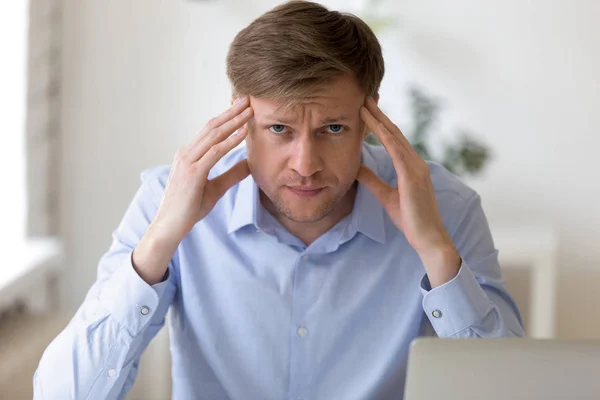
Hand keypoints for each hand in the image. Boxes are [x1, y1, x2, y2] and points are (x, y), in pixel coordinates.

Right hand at [152, 96, 253, 242]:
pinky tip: (243, 132)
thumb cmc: (189, 208)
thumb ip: (231, 174)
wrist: (170, 226)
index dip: (226, 117)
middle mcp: (186, 153)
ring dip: (233, 121)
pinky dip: (229, 141)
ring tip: (249, 110)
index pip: (210, 130)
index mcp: (189, 155)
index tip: (241, 107)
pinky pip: (214, 152)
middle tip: (247, 98)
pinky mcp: (193, 173)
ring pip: (214, 135)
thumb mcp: (216, 188)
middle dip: (231, 112)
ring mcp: (188, 161)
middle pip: (212, 126)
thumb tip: (249, 164)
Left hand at [357, 97, 459, 286]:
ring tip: (364, 105)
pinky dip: (385, 136)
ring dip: (379, 120)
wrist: (428, 238)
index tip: (365, 110)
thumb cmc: (410, 220)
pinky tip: (374, 125)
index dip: (379, 124)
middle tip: (364, 97)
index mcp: (410, 167)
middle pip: (394, 133)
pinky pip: (397, 151)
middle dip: (378, 114)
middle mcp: (415, 162)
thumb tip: (357, 166)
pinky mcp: (413, 176)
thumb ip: (373, 180)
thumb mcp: (385, 196)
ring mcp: (416, 167)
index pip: (392, 140)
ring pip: (395, 137)